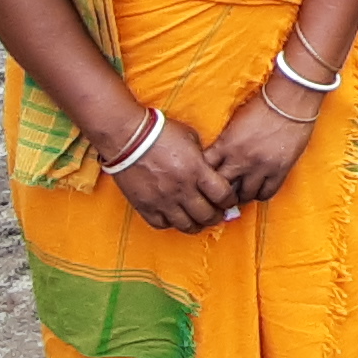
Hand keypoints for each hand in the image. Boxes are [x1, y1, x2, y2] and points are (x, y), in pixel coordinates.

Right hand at [99, 114, 238, 230]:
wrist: (128, 137)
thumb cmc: (160, 132)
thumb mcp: (190, 138)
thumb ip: (202, 157)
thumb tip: (209, 169)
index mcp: (197, 170)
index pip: (223, 196)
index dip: (229, 201)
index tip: (228, 201)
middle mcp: (182, 189)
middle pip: (207, 215)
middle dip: (216, 216)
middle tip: (216, 213)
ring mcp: (163, 200)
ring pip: (186, 225)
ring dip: (196, 225)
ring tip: (197, 219)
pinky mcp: (145, 206)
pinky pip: (162, 224)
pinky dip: (171, 223)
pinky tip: (174, 216)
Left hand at [202, 82, 319, 204]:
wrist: (290, 100)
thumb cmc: (263, 105)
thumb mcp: (235, 123)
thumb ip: (225, 143)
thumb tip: (219, 158)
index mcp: (226, 144)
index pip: (206, 170)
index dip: (205, 178)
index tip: (207, 181)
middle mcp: (240, 159)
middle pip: (222, 188)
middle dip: (221, 193)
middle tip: (223, 194)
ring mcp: (260, 167)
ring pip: (244, 195)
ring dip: (242, 195)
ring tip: (242, 193)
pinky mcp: (279, 170)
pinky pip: (266, 193)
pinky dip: (261, 194)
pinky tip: (260, 189)